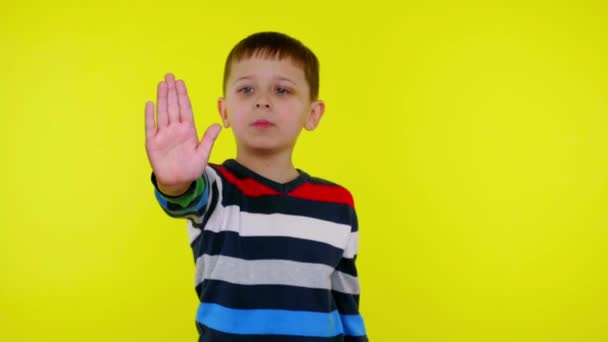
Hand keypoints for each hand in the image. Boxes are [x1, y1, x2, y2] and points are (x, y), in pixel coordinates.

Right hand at [145, 73, 220, 193]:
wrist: (178, 182)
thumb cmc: (191, 168)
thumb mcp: (203, 154)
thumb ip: (208, 139)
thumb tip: (218, 125)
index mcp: (188, 130)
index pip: (185, 109)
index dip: (183, 96)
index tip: (181, 83)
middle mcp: (175, 129)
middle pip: (173, 106)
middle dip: (172, 91)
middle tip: (170, 76)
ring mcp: (163, 134)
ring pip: (163, 112)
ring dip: (162, 98)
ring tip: (162, 84)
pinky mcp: (153, 143)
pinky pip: (151, 127)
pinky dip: (150, 116)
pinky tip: (150, 104)